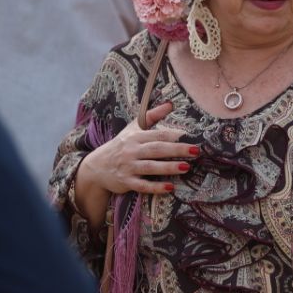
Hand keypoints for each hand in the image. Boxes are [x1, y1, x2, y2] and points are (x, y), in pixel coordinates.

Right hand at [77, 101, 195, 197]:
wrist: (97, 167)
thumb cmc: (121, 145)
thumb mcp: (133, 128)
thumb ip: (152, 116)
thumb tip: (170, 104)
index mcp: (135, 137)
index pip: (157, 135)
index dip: (174, 136)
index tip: (191, 137)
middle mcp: (132, 151)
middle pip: (156, 149)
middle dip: (176, 150)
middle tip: (195, 151)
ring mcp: (128, 167)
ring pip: (150, 167)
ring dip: (168, 167)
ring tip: (186, 167)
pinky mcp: (126, 182)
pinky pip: (142, 185)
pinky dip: (156, 187)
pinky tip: (170, 188)